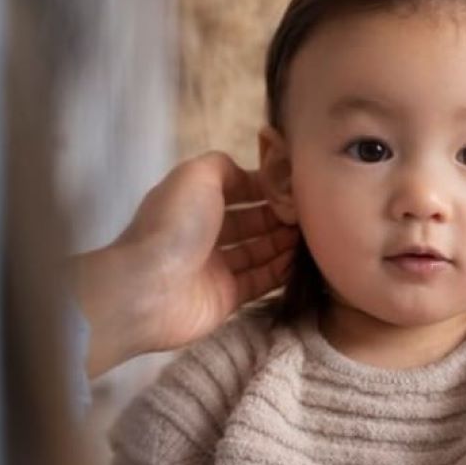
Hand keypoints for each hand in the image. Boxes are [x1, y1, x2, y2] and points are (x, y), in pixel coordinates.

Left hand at [73, 152, 296, 376]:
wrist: (150, 288)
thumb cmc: (174, 225)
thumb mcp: (196, 175)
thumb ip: (223, 166)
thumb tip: (249, 174)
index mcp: (194, 202)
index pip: (236, 190)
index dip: (265, 187)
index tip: (297, 186)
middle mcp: (204, 233)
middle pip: (250, 222)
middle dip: (279, 216)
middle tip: (313, 213)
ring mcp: (215, 268)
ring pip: (258, 252)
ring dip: (284, 242)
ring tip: (315, 234)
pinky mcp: (226, 298)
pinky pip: (260, 282)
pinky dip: (280, 271)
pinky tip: (303, 261)